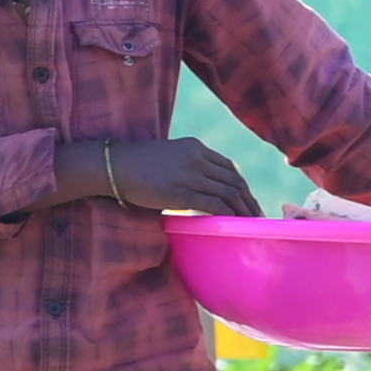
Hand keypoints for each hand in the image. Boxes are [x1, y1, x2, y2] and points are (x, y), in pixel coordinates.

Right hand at [64, 135, 258, 218]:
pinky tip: (233, 223)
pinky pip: (213, 204)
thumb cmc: (138, 164)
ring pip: (228, 193)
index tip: (249, 200)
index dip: (243, 186)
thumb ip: (191, 165)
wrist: (113, 166)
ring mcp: (189, 175)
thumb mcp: (170, 156)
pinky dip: (227, 214)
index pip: (229, 168)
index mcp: (196, 148)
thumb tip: (206, 186)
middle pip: (234, 181)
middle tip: (257, 216)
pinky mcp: (180, 193)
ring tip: (249, 223)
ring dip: (242, 210)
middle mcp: (197, 159)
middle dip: (248, 200)